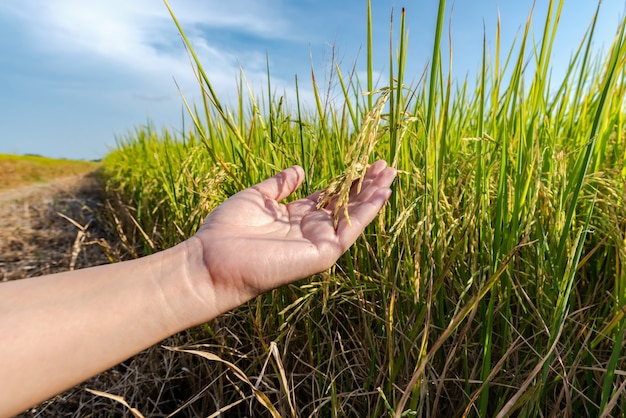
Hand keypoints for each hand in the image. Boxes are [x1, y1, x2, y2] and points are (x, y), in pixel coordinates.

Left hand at [191, 160, 395, 308]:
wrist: (212, 258)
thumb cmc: (227, 229)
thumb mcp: (257, 197)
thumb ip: (280, 185)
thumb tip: (299, 170)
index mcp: (295, 217)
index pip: (328, 197)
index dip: (346, 181)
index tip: (364, 162)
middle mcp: (309, 230)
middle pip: (345, 204)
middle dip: (365, 185)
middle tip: (385, 165)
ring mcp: (317, 242)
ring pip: (352, 216)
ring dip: (372, 195)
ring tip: (390, 173)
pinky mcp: (321, 253)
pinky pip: (350, 230)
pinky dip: (367, 212)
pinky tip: (381, 193)